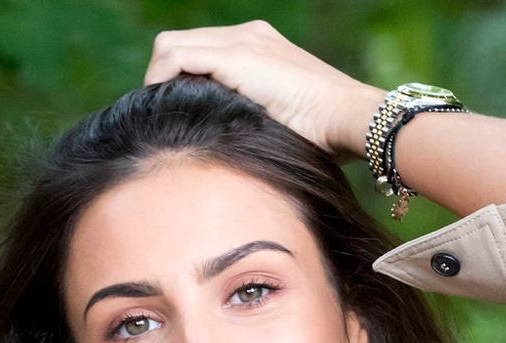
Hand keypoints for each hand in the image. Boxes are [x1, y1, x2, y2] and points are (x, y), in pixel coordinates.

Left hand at [143, 21, 383, 159]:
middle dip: (162, 78)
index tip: (171, 113)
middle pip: (181, 44)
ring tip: (159, 113)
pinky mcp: (236, 56)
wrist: (348, 117)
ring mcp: (242, 43)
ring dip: (157, 80)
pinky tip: (163, 107)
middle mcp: (248, 36)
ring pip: (171, 46)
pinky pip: (175, 56)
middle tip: (159, 115)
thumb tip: (216, 143)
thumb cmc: (322, 134)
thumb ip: (249, 117)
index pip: (200, 51)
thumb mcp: (277, 120)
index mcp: (259, 47)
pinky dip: (160, 80)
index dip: (177, 79)